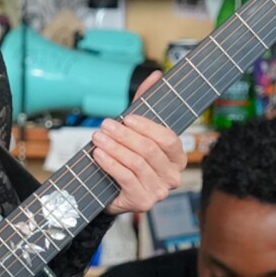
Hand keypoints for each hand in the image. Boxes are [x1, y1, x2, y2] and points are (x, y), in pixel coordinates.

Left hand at [91, 70, 186, 214]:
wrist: (110, 190)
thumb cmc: (126, 158)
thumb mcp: (136, 130)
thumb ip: (146, 102)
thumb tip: (155, 74)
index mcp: (177, 157)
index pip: (168, 139)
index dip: (146, 127)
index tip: (126, 117)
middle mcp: (173, 175)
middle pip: (150, 150)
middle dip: (124, 135)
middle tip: (105, 125)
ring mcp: (159, 191)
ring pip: (137, 163)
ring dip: (114, 148)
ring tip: (98, 138)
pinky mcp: (142, 201)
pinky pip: (126, 178)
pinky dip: (110, 164)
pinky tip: (99, 155)